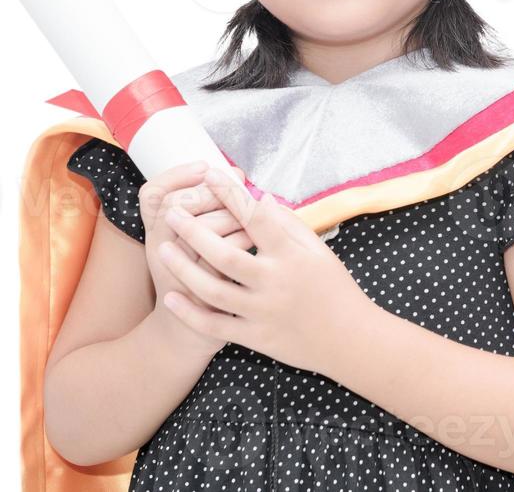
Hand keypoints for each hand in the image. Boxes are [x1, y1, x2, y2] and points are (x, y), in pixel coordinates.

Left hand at [157, 168, 374, 378]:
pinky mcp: (255, 337)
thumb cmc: (335, 288)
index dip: (231, 194)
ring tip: (164, 248)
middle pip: (225, 254)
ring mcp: (263, 311)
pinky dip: (190, 313)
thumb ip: (289, 224)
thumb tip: (261, 199)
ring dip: (184, 268)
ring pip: (213, 290)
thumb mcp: (319, 250)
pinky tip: (170, 298)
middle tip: (172, 212)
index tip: (211, 174)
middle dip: (194, 230)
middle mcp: (275, 281)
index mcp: (293, 255)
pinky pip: (215, 325)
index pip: (257, 218)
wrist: (349, 339)